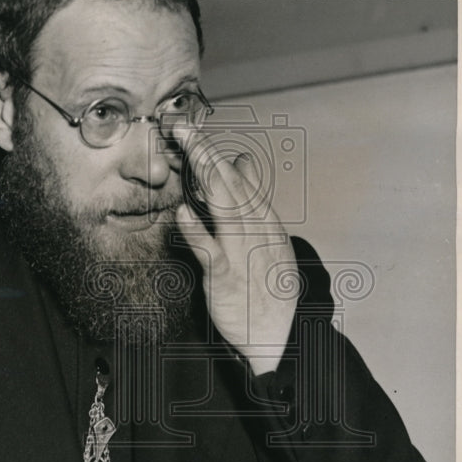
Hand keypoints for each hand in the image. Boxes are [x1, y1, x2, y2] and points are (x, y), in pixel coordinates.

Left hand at [173, 126, 298, 376]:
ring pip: (224, 205)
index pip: (238, 178)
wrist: (281, 335)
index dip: (213, 153)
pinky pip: (210, 249)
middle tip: (180, 126)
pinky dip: (196, 230)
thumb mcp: (267, 235)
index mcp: (263, 219)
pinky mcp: (226, 276)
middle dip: (204, 152)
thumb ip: (251, 198)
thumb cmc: (268, 285)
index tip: (192, 130)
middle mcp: (256, 229)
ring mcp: (242, 250)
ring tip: (184, 150)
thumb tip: (242, 160)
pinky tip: (181, 213)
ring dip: (203, 175)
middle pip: (229, 183)